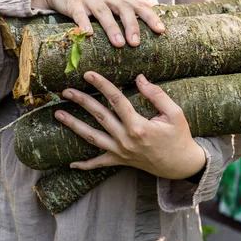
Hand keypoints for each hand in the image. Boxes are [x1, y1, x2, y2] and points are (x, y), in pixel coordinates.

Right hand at [32, 0, 165, 46]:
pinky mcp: (73, 3)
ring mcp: (90, 0)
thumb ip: (129, 2)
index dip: (150, 17)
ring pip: (103, 13)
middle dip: (132, 25)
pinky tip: (87, 34)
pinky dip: (83, 24)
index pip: (138, 6)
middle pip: (123, 9)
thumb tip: (149, 6)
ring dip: (112, 28)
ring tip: (119, 44)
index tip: (161, 30)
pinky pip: (79, 14)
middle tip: (136, 43)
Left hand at [54, 72, 206, 179]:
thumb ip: (157, 95)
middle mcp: (126, 140)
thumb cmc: (180, 137)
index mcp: (139, 126)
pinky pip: (99, 164)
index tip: (89, 74)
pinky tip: (71, 164)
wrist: (181, 165)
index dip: (102, 85)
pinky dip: (85, 165)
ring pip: (92, 138)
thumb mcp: (175, 113)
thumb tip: (140, 78)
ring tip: (58, 114)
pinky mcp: (121, 162)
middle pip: (99, 116)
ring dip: (74, 126)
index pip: (116, 100)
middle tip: (66, 90)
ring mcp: (121, 152)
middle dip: (81, 101)